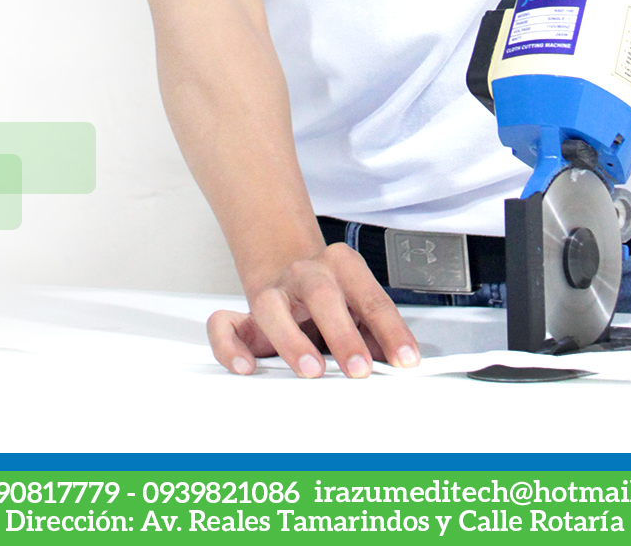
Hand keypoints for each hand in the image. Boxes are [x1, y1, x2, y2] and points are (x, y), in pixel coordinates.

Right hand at [207, 242, 420, 378]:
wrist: (286, 262)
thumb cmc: (329, 292)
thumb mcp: (358, 301)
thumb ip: (376, 329)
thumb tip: (399, 362)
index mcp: (342, 267)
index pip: (371, 298)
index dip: (391, 330)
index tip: (405, 360)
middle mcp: (306, 274)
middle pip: (323, 296)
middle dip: (343, 334)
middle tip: (359, 368)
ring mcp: (272, 290)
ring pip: (272, 307)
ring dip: (293, 341)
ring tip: (311, 369)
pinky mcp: (242, 313)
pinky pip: (225, 325)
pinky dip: (230, 347)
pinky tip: (246, 367)